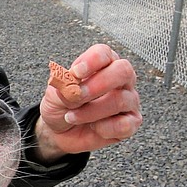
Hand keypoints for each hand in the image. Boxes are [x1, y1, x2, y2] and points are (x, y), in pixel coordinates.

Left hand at [33, 44, 142, 160]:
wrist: (59, 133)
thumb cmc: (61, 106)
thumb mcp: (56, 94)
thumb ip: (64, 86)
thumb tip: (73, 84)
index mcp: (103, 64)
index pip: (104, 53)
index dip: (91, 61)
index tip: (76, 73)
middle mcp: (121, 80)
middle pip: (123, 71)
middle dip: (98, 84)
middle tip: (77, 96)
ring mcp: (129, 101)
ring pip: (120, 100)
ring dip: (91, 111)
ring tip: (72, 117)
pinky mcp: (130, 123)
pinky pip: (124, 124)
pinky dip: (104, 128)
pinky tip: (93, 128)